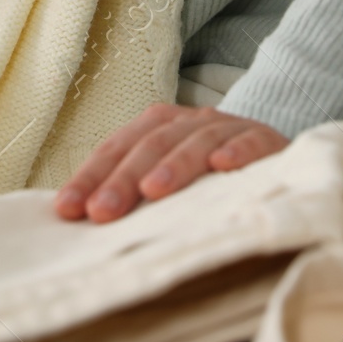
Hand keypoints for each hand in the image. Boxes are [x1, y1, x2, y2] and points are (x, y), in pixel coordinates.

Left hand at [54, 102, 288, 221]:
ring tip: (153, 191)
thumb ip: (131, 193)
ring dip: (174, 165)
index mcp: (159, 127)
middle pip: (151, 144)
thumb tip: (76, 219)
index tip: (67, 210)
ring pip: (196, 140)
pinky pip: (251, 141)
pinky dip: (236, 151)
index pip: (117, 147)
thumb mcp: (168, 180)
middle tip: (101, 211)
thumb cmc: (208, 178)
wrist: (275, 157)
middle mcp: (190, 121)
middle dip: (123, 178)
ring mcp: (228, 128)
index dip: (91, 176)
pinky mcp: (266, 140)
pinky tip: (223, 167)